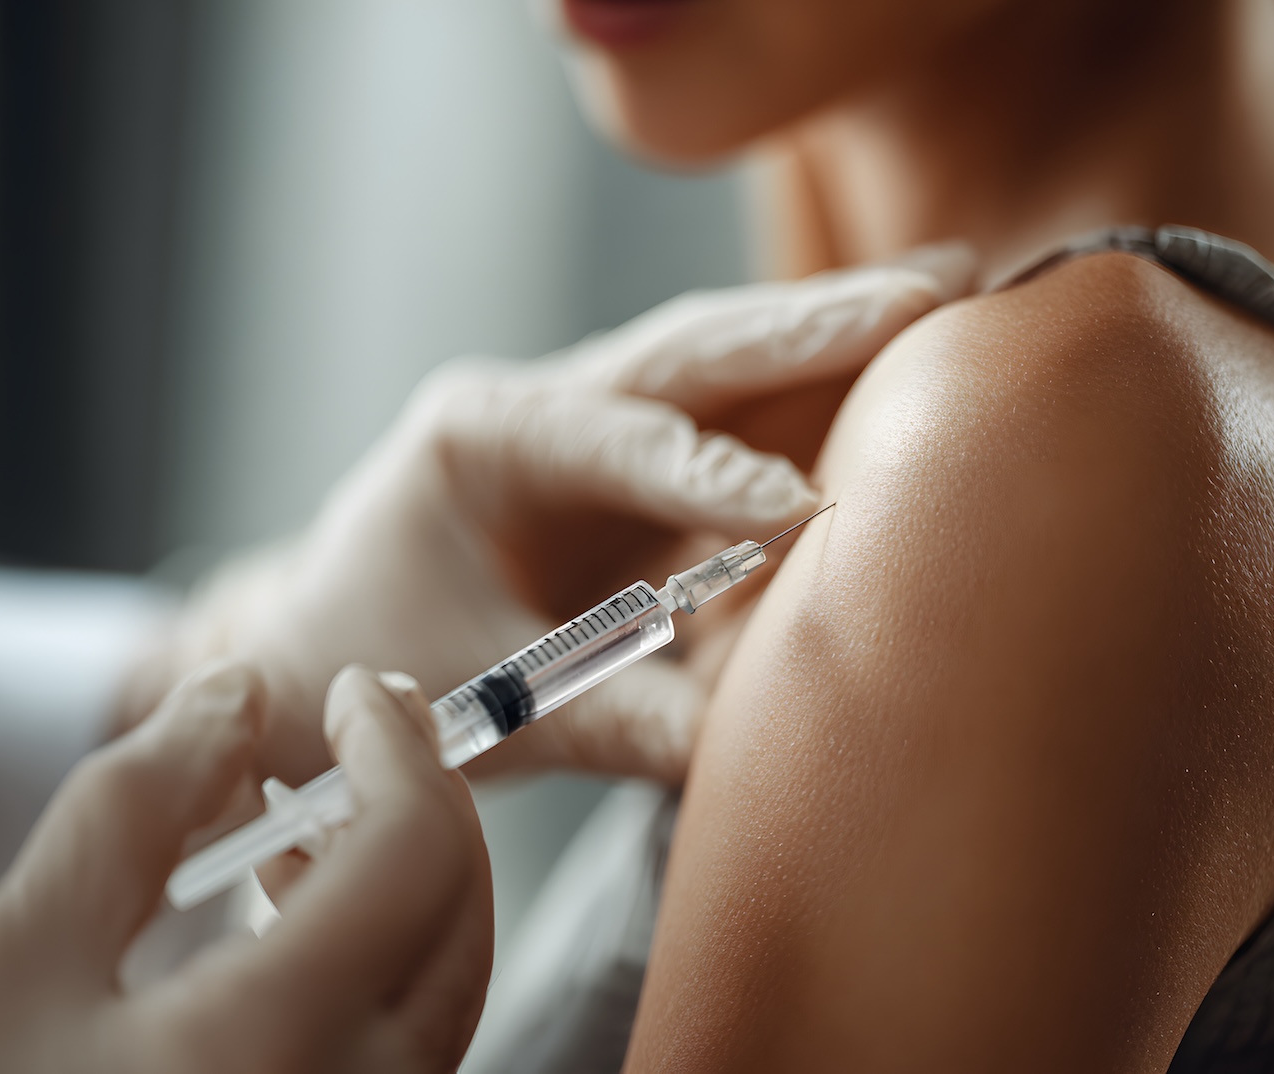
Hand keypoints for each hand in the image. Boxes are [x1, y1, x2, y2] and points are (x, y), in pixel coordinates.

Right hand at [0, 662, 490, 1073]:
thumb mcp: (12, 952)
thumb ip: (141, 804)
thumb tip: (241, 696)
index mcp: (268, 1050)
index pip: (413, 856)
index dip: (397, 747)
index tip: (360, 691)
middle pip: (459, 922)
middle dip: (424, 804)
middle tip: (368, 730)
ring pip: (443, 989)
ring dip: (407, 878)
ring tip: (316, 813)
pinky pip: (400, 1044)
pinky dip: (381, 954)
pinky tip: (296, 907)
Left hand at [120, 244, 974, 785]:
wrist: (322, 643)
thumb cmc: (369, 656)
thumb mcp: (472, 697)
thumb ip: (601, 716)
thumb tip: (732, 748)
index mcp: (479, 432)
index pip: (609, 436)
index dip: (707, 472)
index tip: (804, 504)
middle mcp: (547, 404)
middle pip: (690, 352)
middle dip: (813, 323)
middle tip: (939, 286)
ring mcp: (598, 424)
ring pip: (728, 367)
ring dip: (835, 333)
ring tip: (951, 290)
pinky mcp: (638, 465)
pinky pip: (737, 427)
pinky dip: (820, 397)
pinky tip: (901, 367)